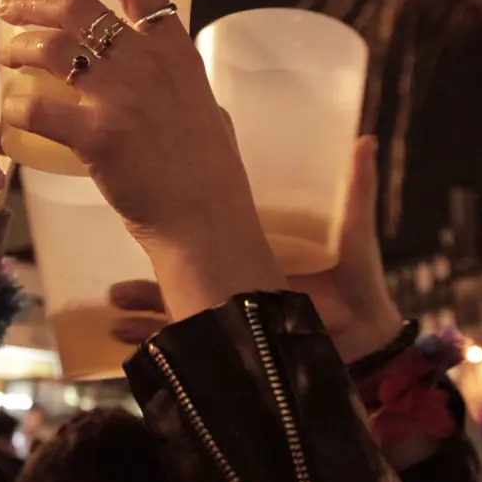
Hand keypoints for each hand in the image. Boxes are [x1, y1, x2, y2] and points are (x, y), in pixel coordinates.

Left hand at [0, 0, 283, 318]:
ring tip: (4, 55)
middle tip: (10, 10)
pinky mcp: (96, 135)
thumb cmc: (210, 174)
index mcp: (176, 52)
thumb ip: (181, 86)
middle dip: (35, 2)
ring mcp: (120, 96)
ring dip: (18, 47)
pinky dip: (15, 107)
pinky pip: (37, 108)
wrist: (206, 219)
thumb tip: (169, 84)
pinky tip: (8, 113)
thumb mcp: (206, 108)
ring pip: (51, 48)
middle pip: (78, 9)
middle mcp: (148, 62)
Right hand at [107, 137, 401, 362]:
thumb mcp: (352, 233)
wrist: (369, 340)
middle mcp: (233, 274)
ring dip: (141, 307)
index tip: (145, 200)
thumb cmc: (361, 283)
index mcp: (252, 242)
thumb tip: (366, 138)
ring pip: (174, 303)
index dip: (174, 219)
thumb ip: (357, 190)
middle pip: (177, 265)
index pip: (203, 227)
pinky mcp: (231, 340)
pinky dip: (154, 342)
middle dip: (142, 273)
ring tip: (112, 307)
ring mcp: (229, 308)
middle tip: (113, 273)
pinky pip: (186, 343)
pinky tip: (124, 340)